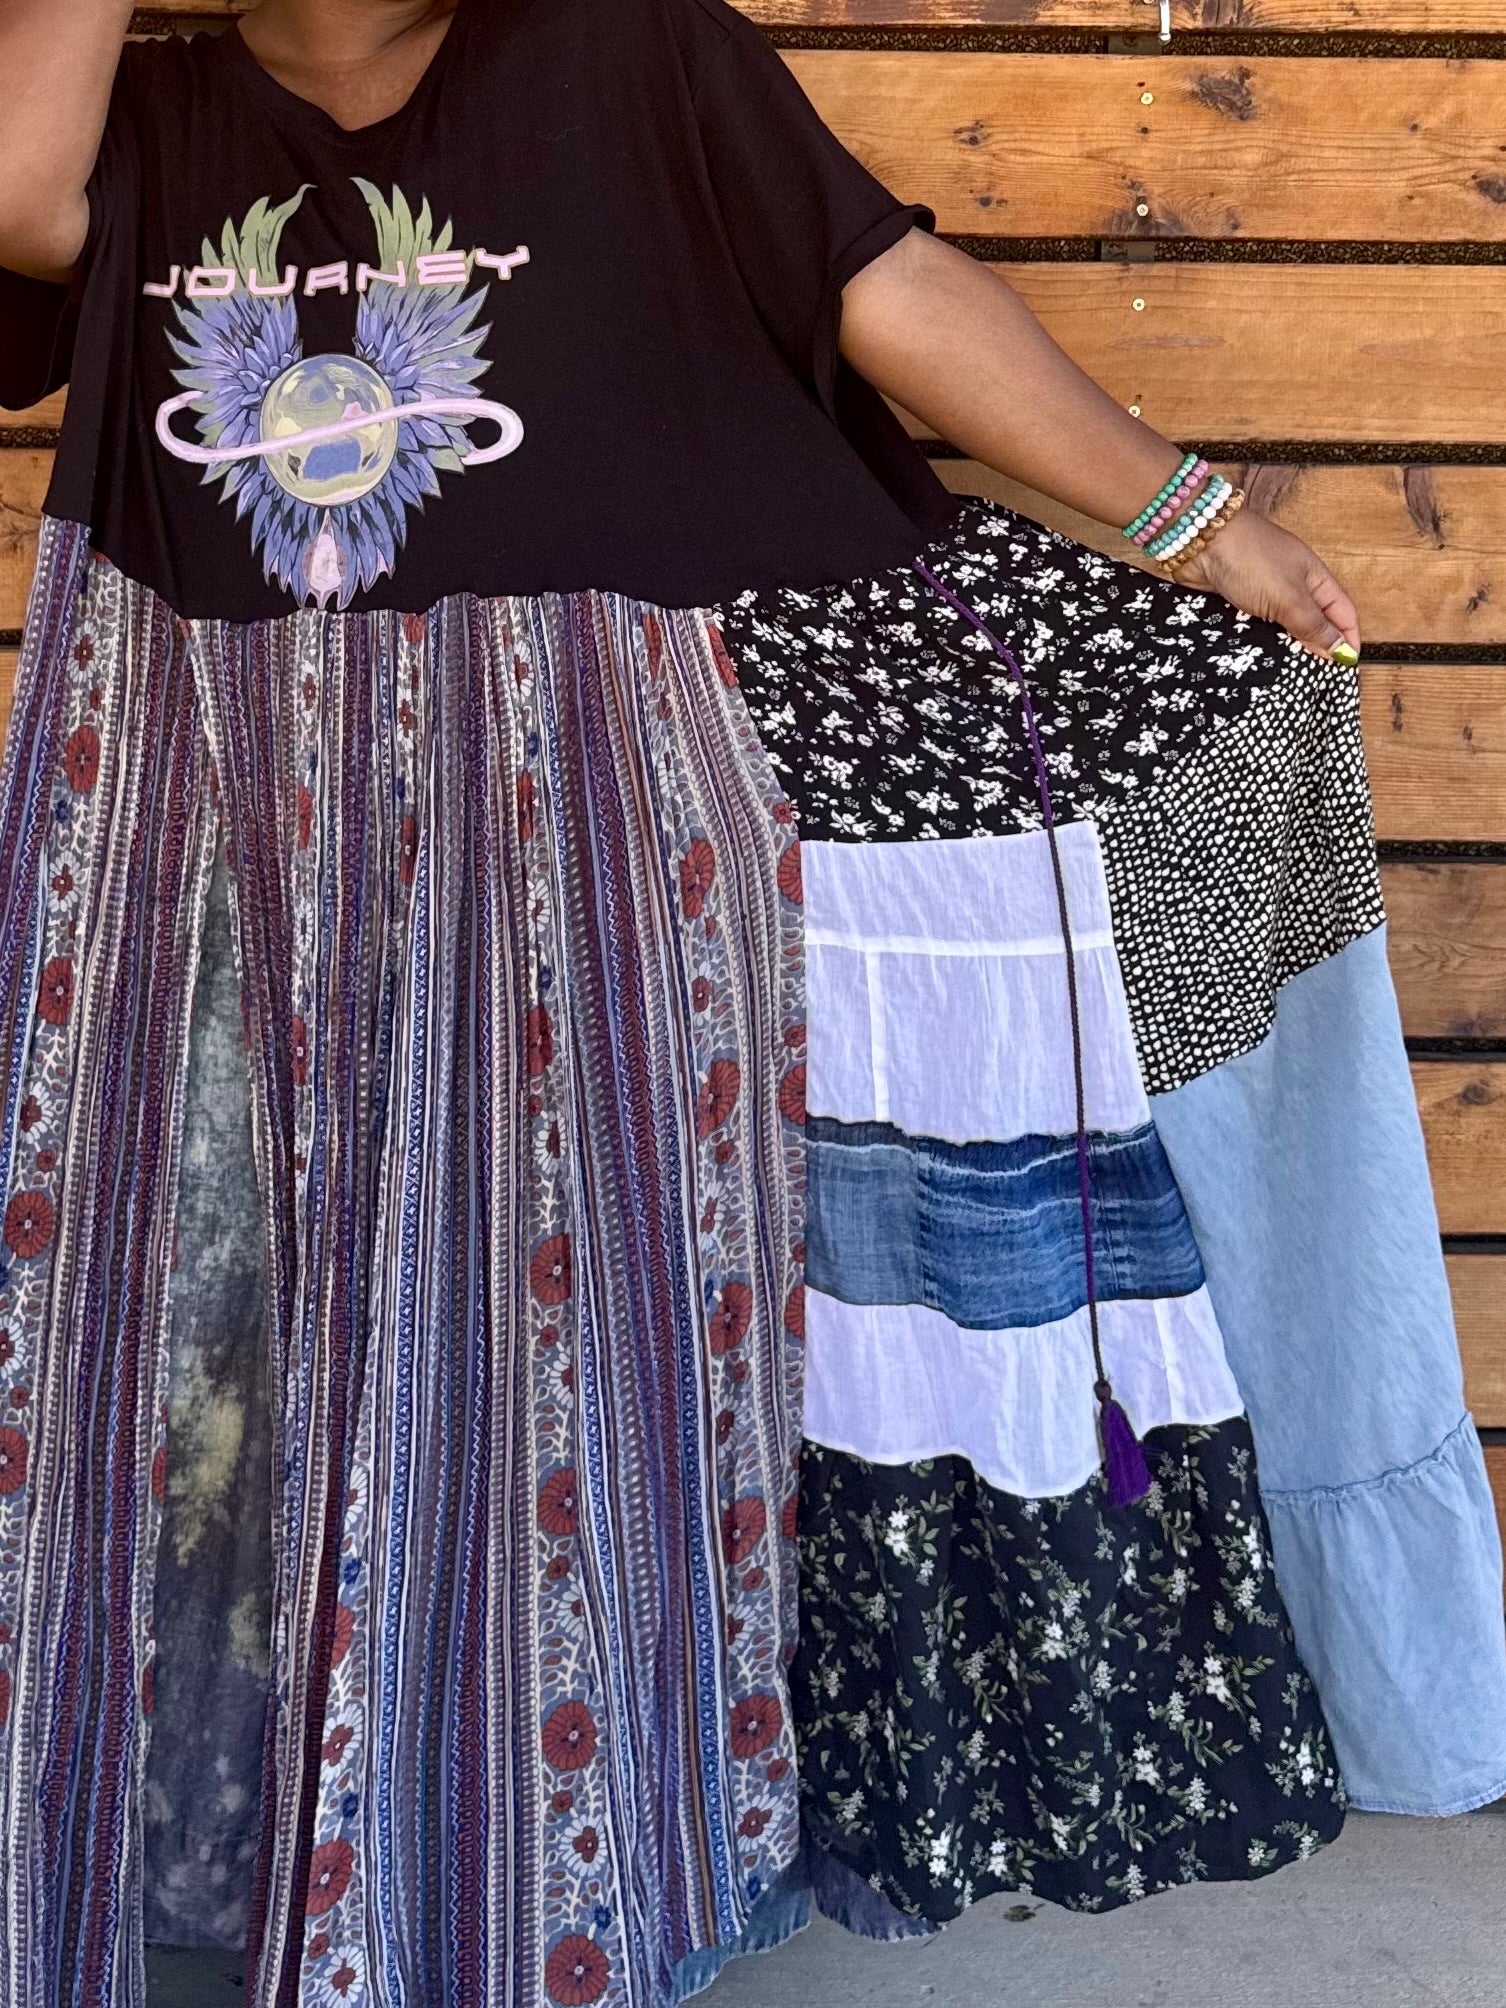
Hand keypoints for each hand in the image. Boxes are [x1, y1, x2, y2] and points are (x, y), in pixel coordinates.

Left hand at [1173, 506, 1360, 663]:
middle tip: (1315, 681)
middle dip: (1316, 651)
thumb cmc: (1249, 558)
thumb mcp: (1289, 596)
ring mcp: (1264, 597)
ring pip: (1282, 632)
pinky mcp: (1238, 606)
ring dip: (1283, 652)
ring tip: (1286, 680)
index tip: (1346, 670)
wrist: (1198, 543)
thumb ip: (1312, 625)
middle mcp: (1293, 588)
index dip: (1348, 640)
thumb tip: (1340, 651)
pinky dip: (1256, 646)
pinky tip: (1256, 666)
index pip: (1343, 614)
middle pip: (1313, 625)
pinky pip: (1254, 632)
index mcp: (1315, 579)